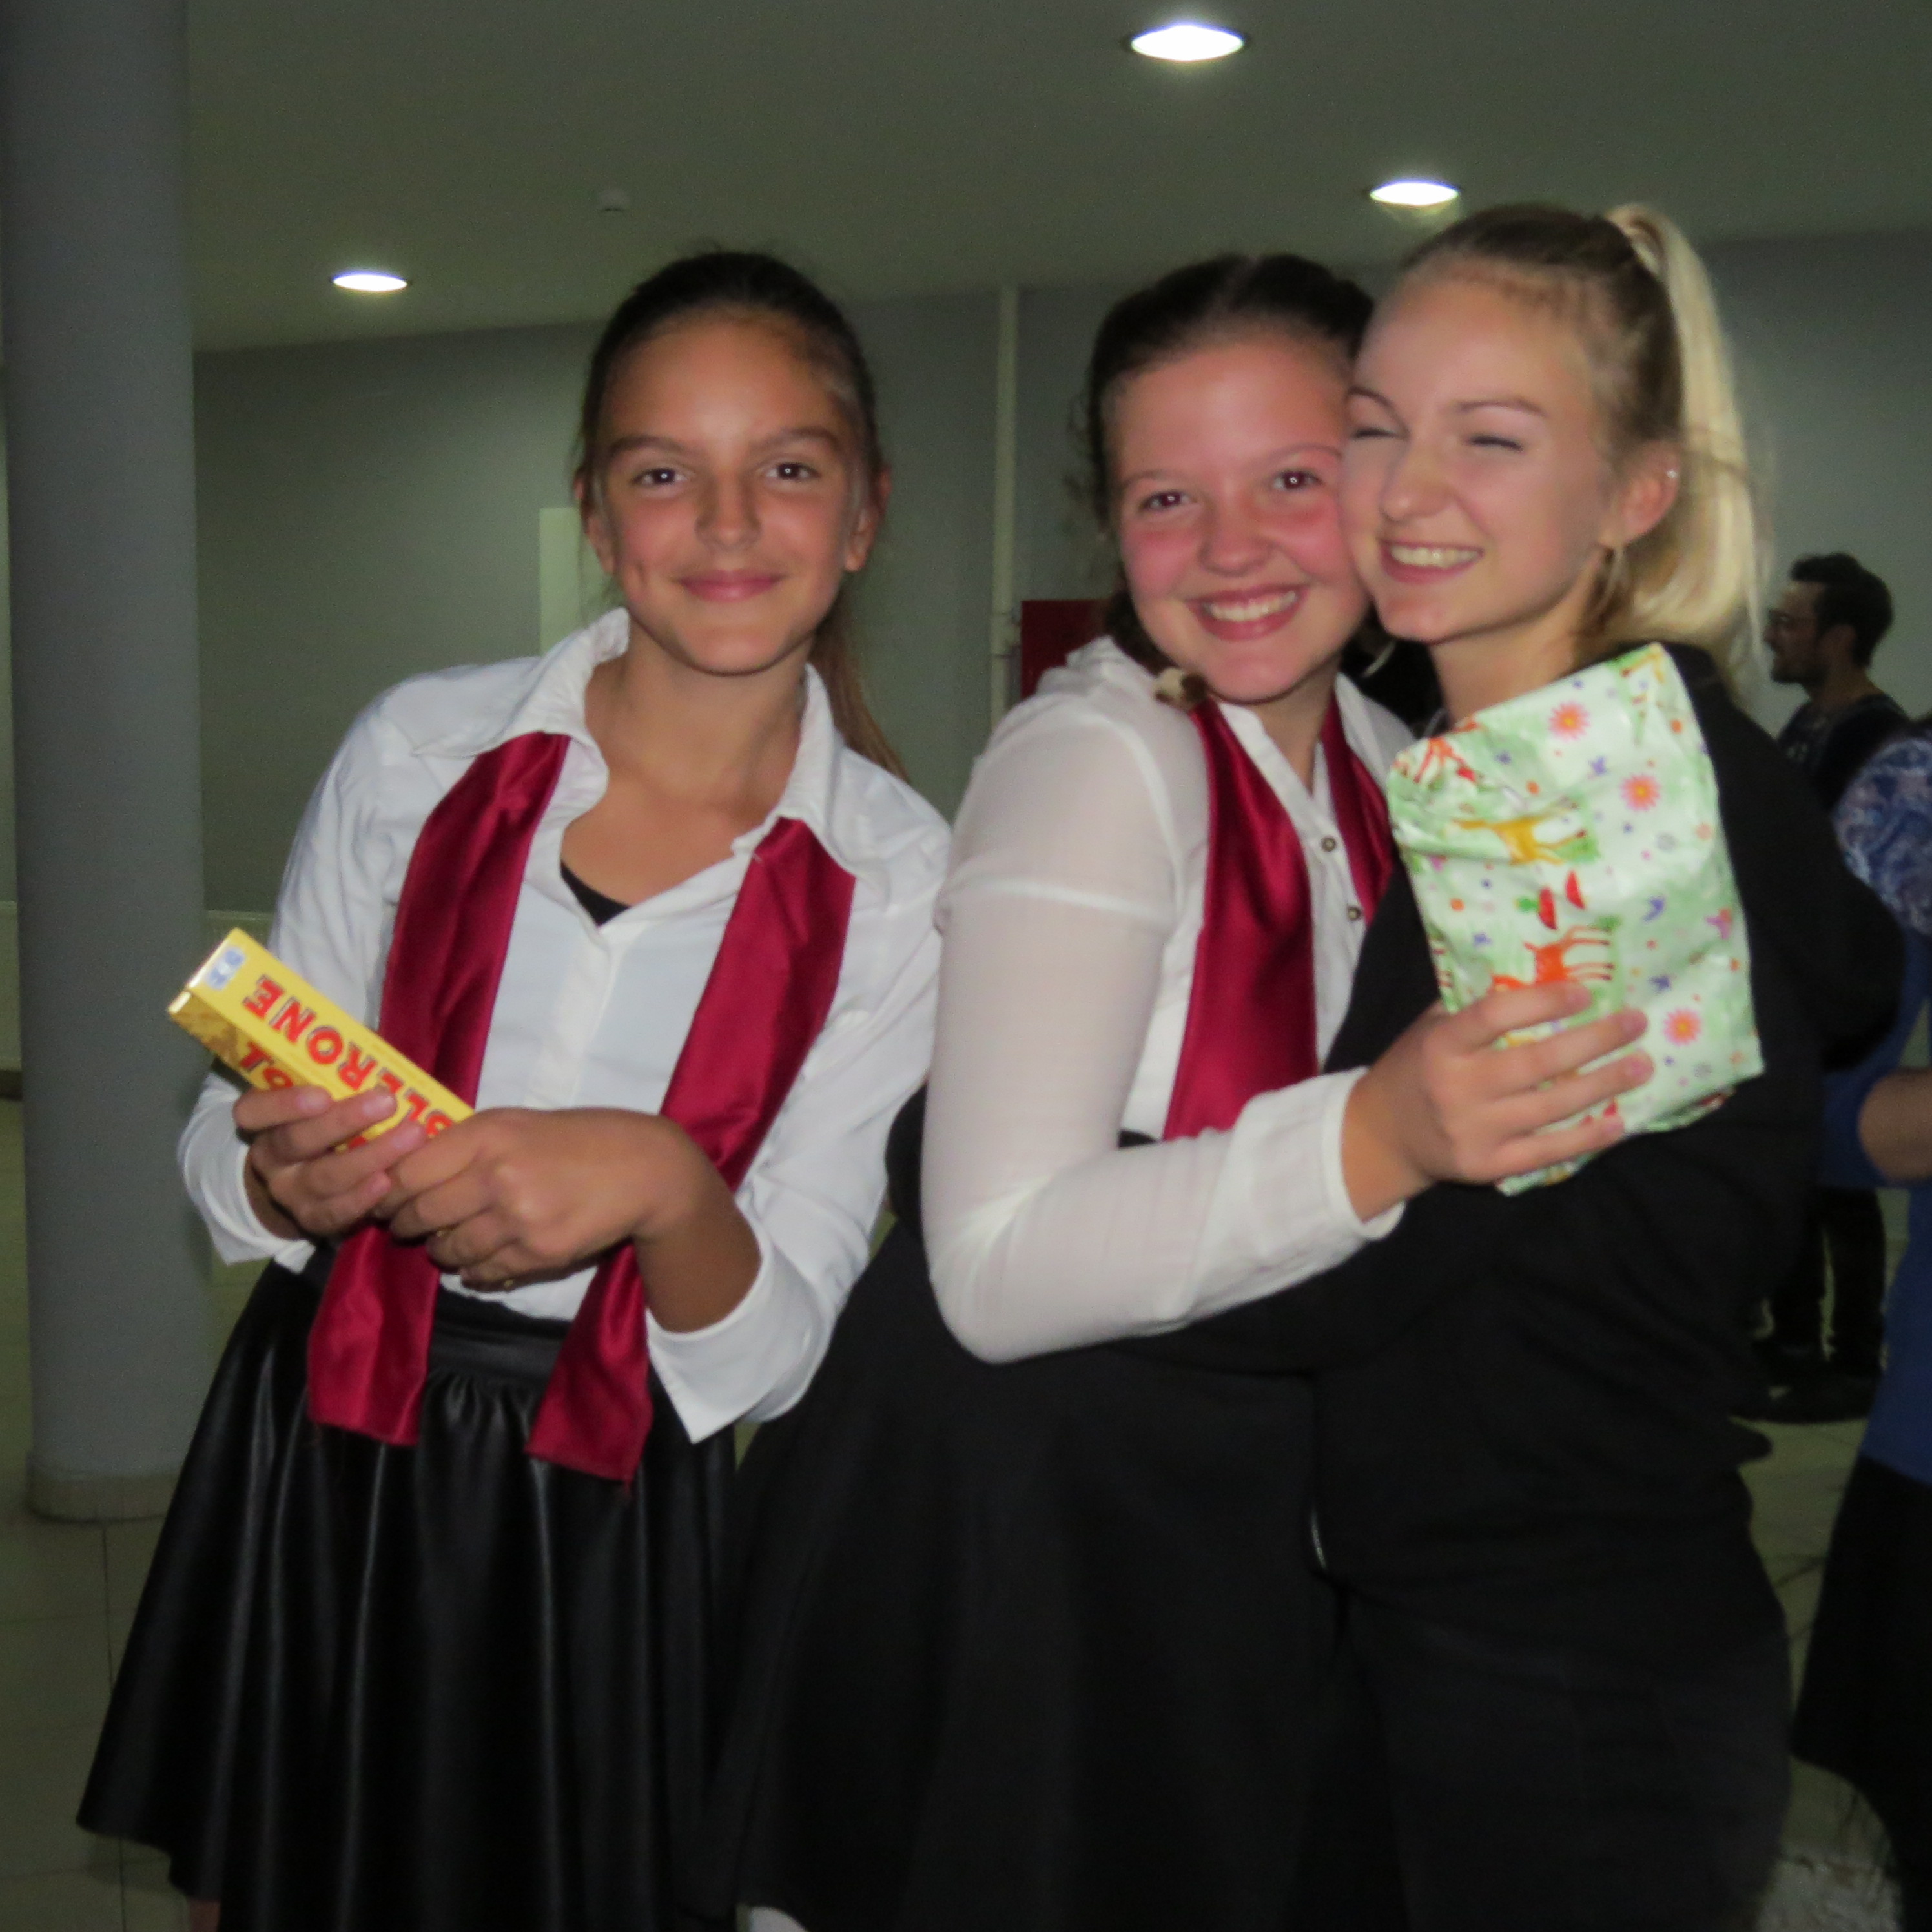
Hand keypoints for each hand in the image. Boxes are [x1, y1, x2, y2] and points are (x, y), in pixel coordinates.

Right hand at [238, 1084, 426, 1241]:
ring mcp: (289, 1192)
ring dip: (370, 1156)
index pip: (253, 1110)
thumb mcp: (316, 1102)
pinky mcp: (312, 1219)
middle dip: (343, 1121)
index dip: (283, 1103)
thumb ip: (336, 1082)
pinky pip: (334, 1213)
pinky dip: (361, 1199)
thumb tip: (380, 1059)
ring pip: (323, 1177)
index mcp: (264, 1122)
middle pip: (297, 1141)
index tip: (323, 1094)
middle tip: (388, 1100)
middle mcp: (271, 1159)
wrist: (301, 1183)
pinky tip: (387, 1182)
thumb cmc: (322, 1124)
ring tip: (412, 1135)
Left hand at [381, 1108, 715, 1288]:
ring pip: (449, 1248)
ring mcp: (518, 1218)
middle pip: (421, 1213)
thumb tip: (404, 1171)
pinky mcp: (539, 1253)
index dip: (386, 1190)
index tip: (383, 1196)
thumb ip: (464, 1143)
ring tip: (446, 1242)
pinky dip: (473, 1270)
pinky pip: (483, 1272)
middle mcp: (497, 1176)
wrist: (644, 1168)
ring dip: (440, 1250)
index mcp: (487, 1134)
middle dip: (406, 1224)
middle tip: (406, 1224)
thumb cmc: (577, 1137)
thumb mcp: (516, 1123)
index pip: (408, 1171)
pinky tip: (478, 1260)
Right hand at [1342, 980, 1652, 1216]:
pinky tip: (1619, 1122)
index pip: (1495, 1015)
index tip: (1585, 993)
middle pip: (1537, 1062)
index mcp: (1441, 1046)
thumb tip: (1543, 976)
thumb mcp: (1431, 1028)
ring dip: (1604, 1085)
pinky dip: (1587, 1137)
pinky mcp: (1488, 1165)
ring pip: (1551, 1106)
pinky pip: (1547, 1151)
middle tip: (1636, 1023)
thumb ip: (1474, 1007)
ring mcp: (1473, 1130)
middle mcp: (1456, 1088)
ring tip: (1642, 1066)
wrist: (1384, 1136)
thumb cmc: (1418, 1068)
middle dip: (1595, 1041)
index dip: (1543, 1001)